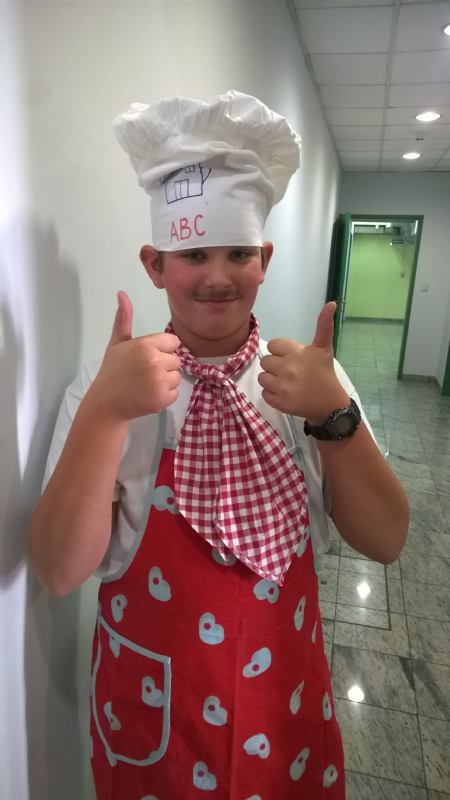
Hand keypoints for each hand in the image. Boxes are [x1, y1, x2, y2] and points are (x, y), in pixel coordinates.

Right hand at [89, 291, 180, 420]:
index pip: (173, 342)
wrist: (106, 403)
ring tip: (147, 383)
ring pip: (177, 376)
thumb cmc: (113, 371)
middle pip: (176, 359)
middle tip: (145, 372)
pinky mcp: (163, 399)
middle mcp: (155, 362)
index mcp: (146, 345)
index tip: (148, 356)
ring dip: (166, 380)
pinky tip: (149, 394)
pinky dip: (165, 395)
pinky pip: (174, 392)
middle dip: (164, 365)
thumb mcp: (117, 343)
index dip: (162, 349)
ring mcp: (160, 382)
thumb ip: (124, 319)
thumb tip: (122, 293)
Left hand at [258, 302, 349, 422]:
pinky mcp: (279, 402)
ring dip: (271, 380)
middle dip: (275, 366)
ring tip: (286, 383)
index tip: (291, 359)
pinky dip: (272, 395)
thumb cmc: (324, 373)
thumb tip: (331, 303)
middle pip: (265, 361)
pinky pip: (264, 393)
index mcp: (297, 352)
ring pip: (262, 377)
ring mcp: (283, 386)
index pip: (273, 345)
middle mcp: (288, 368)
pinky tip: (285, 394)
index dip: (280, 352)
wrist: (330, 404)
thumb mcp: (324, 348)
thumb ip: (324, 325)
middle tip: (289, 373)